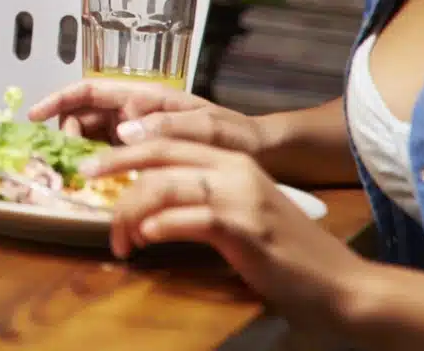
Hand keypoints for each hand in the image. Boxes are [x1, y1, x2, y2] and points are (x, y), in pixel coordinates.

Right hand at [26, 77, 264, 153]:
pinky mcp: (143, 154)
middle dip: (66, 130)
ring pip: (92, 136)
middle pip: (84, 114)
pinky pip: (109, 155)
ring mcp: (138, 133)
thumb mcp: (209, 126)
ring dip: (78, 150)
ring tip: (79, 171)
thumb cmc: (237, 135)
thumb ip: (167, 123)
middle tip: (68, 159)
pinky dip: (96, 164)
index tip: (34, 115)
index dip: (59, 99)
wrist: (261, 155)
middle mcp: (136, 111)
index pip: (91, 90)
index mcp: (147, 96)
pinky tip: (96, 182)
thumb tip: (123, 128)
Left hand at [83, 138, 365, 326]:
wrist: (338, 283)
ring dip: (130, 212)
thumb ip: (201, 197)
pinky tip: (146, 239)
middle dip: (115, 165)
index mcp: (233, 159)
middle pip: (159, 153)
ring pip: (164, 186)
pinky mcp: (243, 228)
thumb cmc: (285, 252)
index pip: (168, 140)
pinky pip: (186, 219)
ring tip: (120, 239)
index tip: (94, 161)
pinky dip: (159, 226)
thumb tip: (147, 202)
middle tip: (85, 179)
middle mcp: (235, 168)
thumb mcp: (240, 212)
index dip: (126, 148)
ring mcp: (240, 196)